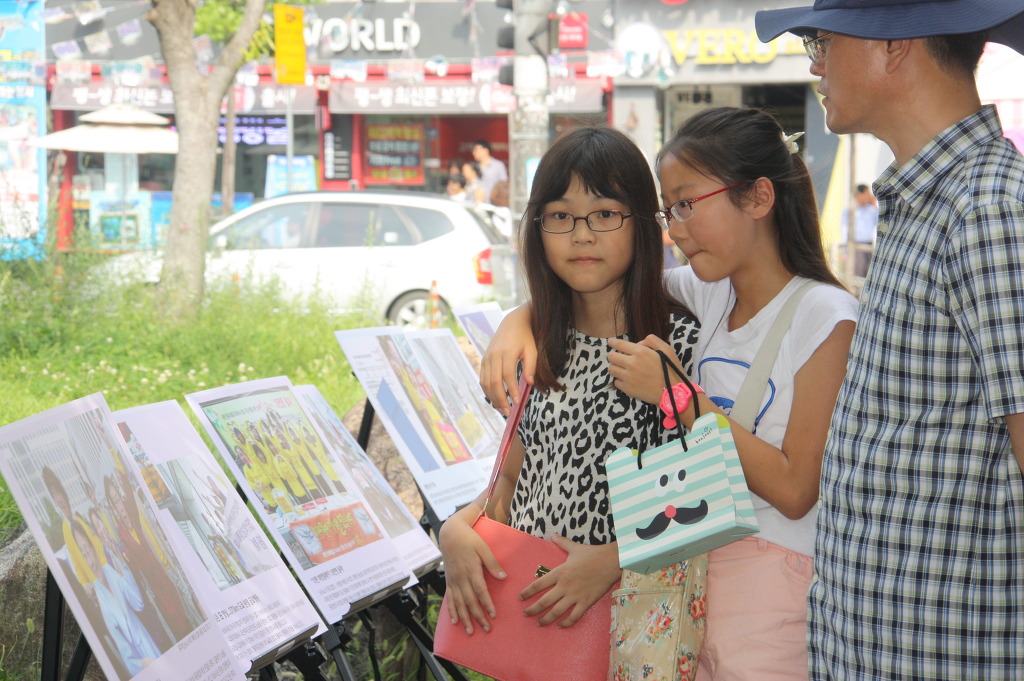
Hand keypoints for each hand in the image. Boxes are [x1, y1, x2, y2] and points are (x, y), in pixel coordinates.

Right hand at [438, 514, 506, 634]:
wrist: (450, 534)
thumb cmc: (470, 539)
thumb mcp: (483, 548)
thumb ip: (492, 563)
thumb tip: (503, 577)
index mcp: (471, 570)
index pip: (480, 591)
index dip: (487, 604)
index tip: (493, 615)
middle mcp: (461, 578)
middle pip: (470, 601)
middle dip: (478, 616)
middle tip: (486, 629)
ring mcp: (453, 581)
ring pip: (459, 603)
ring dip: (465, 618)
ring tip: (471, 631)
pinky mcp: (448, 581)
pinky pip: (449, 599)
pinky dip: (452, 611)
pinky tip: (454, 622)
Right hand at [480, 305, 535, 413]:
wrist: (512, 323)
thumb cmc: (525, 338)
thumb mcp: (532, 350)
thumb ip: (531, 366)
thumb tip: (530, 384)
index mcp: (507, 352)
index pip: (507, 375)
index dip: (511, 390)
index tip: (518, 402)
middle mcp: (494, 355)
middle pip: (494, 381)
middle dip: (500, 398)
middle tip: (508, 412)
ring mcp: (487, 358)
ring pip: (486, 382)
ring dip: (493, 398)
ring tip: (502, 409)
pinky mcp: (484, 360)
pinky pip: (483, 379)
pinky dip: (487, 391)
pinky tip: (495, 399)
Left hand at [518, 536, 619, 627]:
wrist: (611, 561)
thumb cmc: (592, 554)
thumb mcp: (574, 548)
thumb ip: (561, 542)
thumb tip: (552, 534)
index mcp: (559, 573)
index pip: (538, 584)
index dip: (527, 592)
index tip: (520, 598)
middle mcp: (564, 586)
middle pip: (544, 601)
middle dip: (532, 610)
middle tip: (525, 614)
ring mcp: (575, 595)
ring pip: (557, 612)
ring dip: (546, 619)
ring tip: (539, 623)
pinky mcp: (586, 602)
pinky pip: (574, 616)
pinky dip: (566, 623)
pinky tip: (561, 626)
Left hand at [608, 335, 679, 404]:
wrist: (673, 392)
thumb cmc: (672, 370)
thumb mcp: (667, 349)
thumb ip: (652, 340)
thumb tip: (639, 343)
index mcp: (641, 352)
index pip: (619, 344)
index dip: (613, 342)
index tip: (611, 342)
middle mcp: (632, 363)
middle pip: (611, 356)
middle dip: (614, 356)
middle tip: (620, 358)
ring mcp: (628, 377)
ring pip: (611, 369)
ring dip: (616, 368)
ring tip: (624, 370)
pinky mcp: (627, 389)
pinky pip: (616, 382)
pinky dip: (620, 380)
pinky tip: (628, 380)